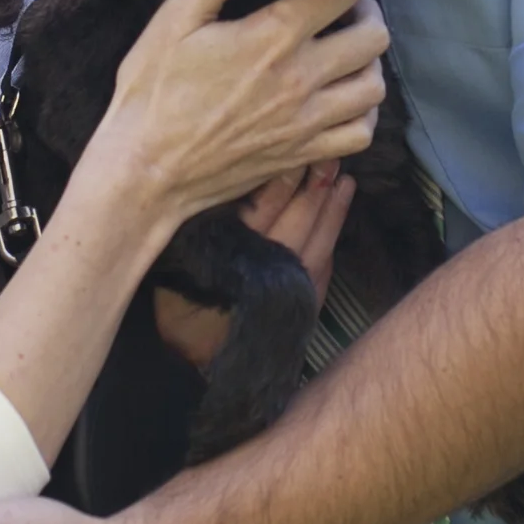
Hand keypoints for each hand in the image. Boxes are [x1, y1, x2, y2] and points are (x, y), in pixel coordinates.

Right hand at [82, 0, 386, 227]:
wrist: (146, 170)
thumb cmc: (153, 90)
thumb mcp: (178, 17)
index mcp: (273, 37)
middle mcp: (301, 80)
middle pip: (374, 37)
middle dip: (365, 13)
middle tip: (341, 9)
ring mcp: (307, 123)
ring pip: (375, 86)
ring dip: (368, 62)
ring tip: (343, 51)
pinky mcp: (303, 154)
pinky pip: (362, 133)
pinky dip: (362, 112)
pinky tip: (339, 98)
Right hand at [155, 161, 354, 369]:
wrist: (204, 374)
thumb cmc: (180, 314)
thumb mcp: (178, 267)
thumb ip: (205, 229)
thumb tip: (232, 185)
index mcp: (237, 256)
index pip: (265, 207)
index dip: (282, 178)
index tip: (294, 150)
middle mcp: (270, 270)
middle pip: (299, 220)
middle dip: (316, 187)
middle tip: (329, 157)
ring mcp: (292, 291)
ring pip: (320, 243)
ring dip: (333, 212)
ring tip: (346, 183)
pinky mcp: (303, 309)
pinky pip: (324, 270)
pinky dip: (332, 243)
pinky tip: (337, 226)